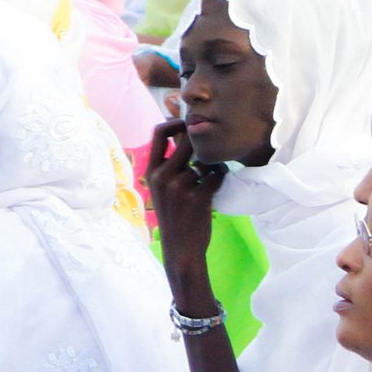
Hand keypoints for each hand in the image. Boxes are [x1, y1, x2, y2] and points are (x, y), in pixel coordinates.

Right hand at [145, 117, 219, 259]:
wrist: (180, 249)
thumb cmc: (173, 216)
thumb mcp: (161, 190)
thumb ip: (168, 167)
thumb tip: (183, 139)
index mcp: (151, 171)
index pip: (158, 132)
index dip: (175, 122)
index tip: (188, 125)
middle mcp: (162, 176)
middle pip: (186, 140)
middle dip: (201, 141)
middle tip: (211, 146)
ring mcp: (179, 187)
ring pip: (205, 160)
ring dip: (214, 164)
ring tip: (215, 171)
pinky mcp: (197, 197)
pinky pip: (216, 175)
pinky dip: (220, 176)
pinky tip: (217, 183)